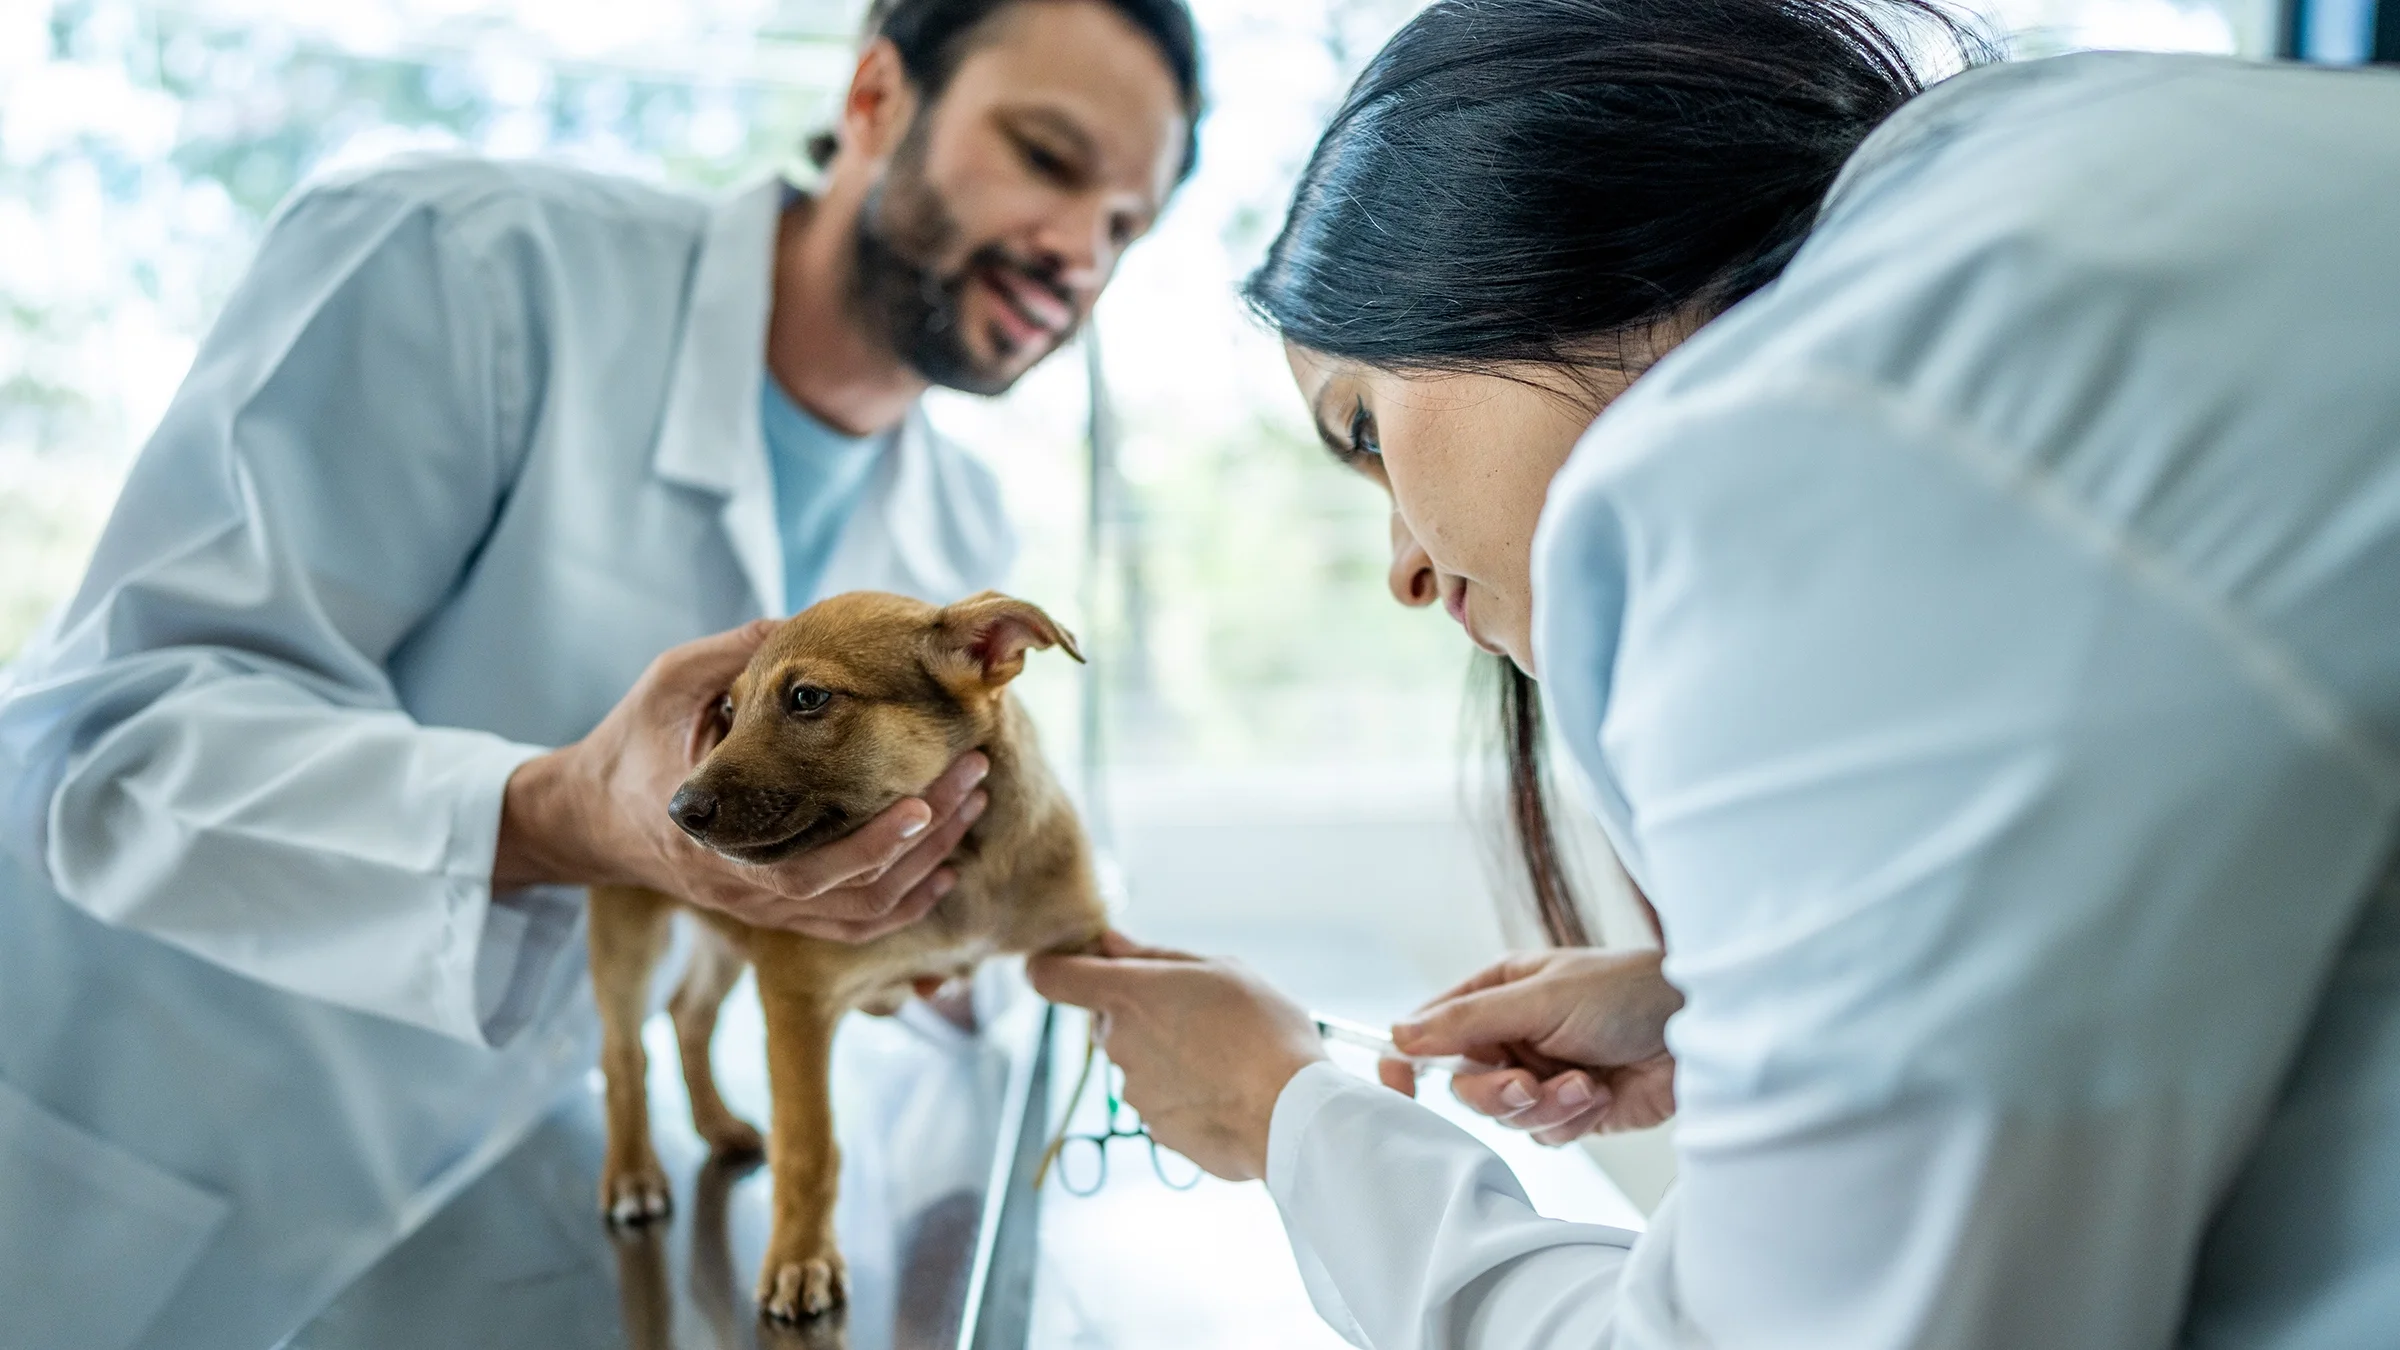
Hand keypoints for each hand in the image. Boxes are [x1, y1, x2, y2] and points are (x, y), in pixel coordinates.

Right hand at [496, 619, 987, 941]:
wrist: (586, 817)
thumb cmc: (628, 743)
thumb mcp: (666, 685)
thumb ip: (728, 657)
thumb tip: (791, 623)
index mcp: (715, 838)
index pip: (807, 867)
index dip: (872, 845)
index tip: (924, 800)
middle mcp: (743, 885)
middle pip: (852, 892)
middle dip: (924, 840)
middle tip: (972, 779)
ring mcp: (760, 906)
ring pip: (860, 915)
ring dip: (924, 868)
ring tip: (971, 807)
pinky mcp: (774, 909)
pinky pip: (850, 926)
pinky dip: (903, 903)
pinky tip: (945, 866)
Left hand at [1028, 932, 1326, 1181]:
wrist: (1292, 1115)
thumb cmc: (1264, 1031)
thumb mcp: (1220, 970)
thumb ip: (1154, 957)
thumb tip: (1109, 943)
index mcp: (1129, 995)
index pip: (1051, 976)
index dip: (1053, 965)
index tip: (1073, 962)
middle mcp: (1119, 1044)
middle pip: (1107, 1019)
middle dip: (1140, 1012)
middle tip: (1197, 1012)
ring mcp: (1133, 1092)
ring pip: (1136, 1059)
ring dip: (1166, 1053)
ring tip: (1223, 1055)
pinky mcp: (1154, 1130)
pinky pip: (1159, 1098)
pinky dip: (1183, 1091)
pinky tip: (1224, 1088)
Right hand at [1384, 948, 1680, 1144]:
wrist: (1701, 1031)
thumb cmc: (1626, 992)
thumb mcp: (1540, 997)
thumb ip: (1467, 1020)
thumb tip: (1397, 1033)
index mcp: (1497, 993)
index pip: (1432, 1029)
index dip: (1409, 1058)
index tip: (1400, 1084)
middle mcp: (1513, 1035)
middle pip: (1465, 1085)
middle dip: (1498, 1091)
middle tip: (1528, 1083)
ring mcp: (1543, 1074)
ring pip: (1506, 1117)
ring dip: (1546, 1106)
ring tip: (1586, 1083)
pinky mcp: (1574, 1111)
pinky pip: (1545, 1135)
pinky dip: (1572, 1120)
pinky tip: (1603, 1094)